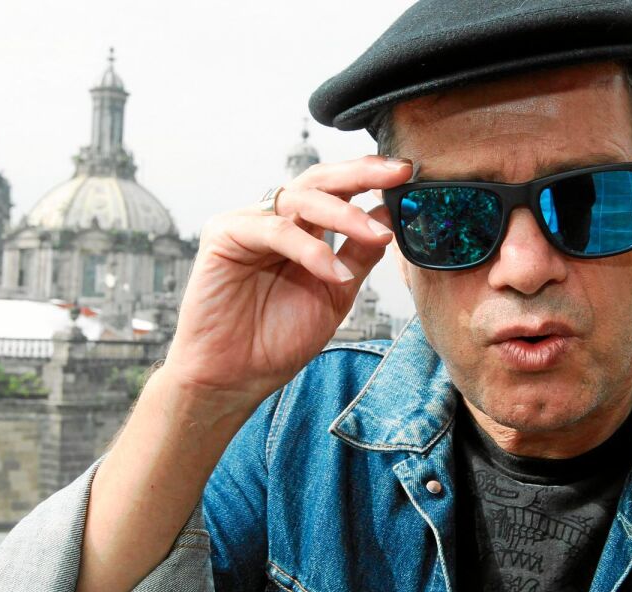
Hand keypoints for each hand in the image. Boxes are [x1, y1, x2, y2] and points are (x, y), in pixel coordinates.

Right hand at [160, 155, 412, 412]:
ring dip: (345, 215)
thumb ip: (359, 254)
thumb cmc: (277, 340)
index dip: (371, 177)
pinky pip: (275, 230)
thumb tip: (391, 217)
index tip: (407, 174)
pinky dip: (310, 249)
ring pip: (301, 199)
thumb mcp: (336, 294)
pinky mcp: (224, 235)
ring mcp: (248, 223)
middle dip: (362, 174)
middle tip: (398, 175)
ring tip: (378, 236)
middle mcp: (274, 219)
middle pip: (319, 181)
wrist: (235, 377)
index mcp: (302, 229)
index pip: (338, 190)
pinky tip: (334, 273)